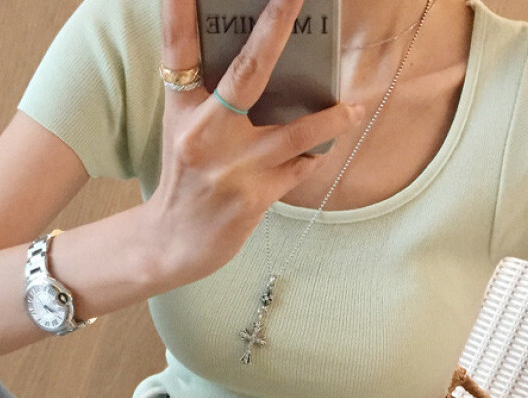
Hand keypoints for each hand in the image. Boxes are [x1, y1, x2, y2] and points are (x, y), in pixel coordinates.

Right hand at [151, 0, 362, 284]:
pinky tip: (319, 152)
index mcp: (181, 108)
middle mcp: (204, 133)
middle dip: (275, 26)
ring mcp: (232, 167)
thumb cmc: (186, 179)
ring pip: (297, 130)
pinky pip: (299, 167)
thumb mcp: (185, 130)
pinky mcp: (254, 197)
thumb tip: (266, 61)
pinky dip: (313, 157)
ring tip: (354, 108)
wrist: (172, 244)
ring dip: (332, 117)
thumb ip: (214, 98)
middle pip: (248, 71)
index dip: (180, 7)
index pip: (178, 45)